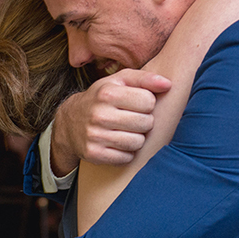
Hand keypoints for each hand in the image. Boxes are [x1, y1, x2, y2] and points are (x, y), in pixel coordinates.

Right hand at [52, 69, 171, 168]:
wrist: (70, 122)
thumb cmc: (102, 98)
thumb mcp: (119, 81)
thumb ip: (145, 78)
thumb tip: (168, 85)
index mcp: (107, 93)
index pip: (149, 101)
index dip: (147, 103)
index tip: (137, 104)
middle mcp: (99, 114)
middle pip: (146, 123)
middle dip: (144, 122)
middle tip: (133, 120)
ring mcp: (95, 136)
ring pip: (138, 143)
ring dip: (137, 139)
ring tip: (127, 132)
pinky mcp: (94, 154)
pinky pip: (126, 158)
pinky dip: (126, 153)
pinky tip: (118, 144)